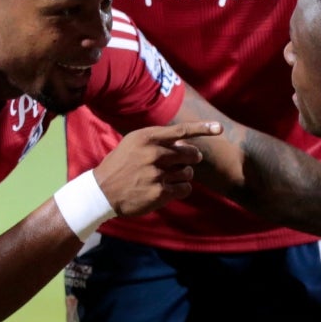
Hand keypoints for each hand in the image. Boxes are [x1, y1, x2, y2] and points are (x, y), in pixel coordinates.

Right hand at [96, 121, 218, 215]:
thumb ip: (157, 139)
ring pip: (188, 172)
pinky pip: (184, 188)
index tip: (219, 128)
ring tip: (168, 177)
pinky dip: (181, 188)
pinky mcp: (159, 193)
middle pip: (190, 154)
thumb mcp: (133, 143)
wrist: (101, 191)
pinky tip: (169, 189)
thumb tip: (185, 141)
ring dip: (183, 175)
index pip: (180, 131)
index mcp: (146, 138)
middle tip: (184, 162)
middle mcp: (153, 154)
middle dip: (191, 158)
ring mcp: (156, 174)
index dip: (202, 128)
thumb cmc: (120, 164)